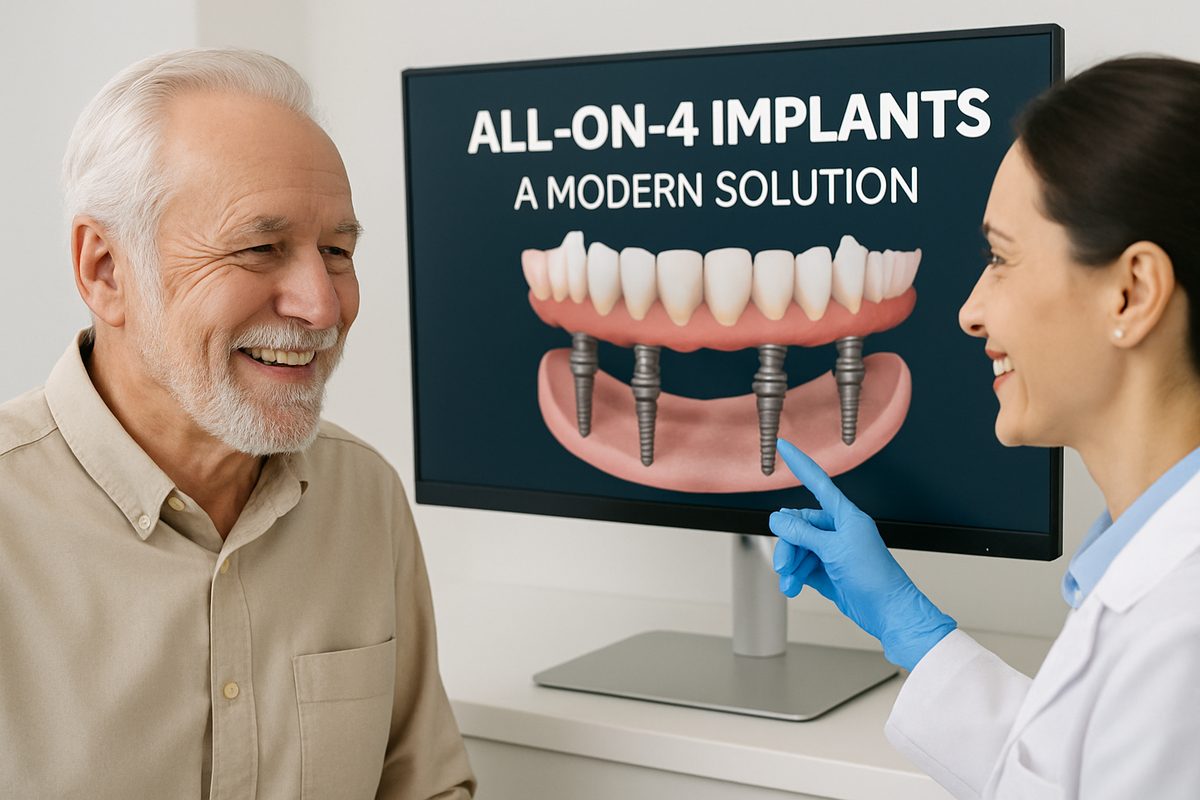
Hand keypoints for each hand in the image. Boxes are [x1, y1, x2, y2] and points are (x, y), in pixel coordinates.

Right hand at [768, 439, 956, 670]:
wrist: (888, 612)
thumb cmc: (875, 577)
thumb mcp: (833, 550)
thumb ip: (803, 533)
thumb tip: (778, 519)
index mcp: (846, 516)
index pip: (818, 482)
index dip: (800, 464)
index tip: (783, 447)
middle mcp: (838, 531)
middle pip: (799, 525)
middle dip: (788, 543)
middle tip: (784, 563)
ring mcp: (832, 551)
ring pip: (798, 548)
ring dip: (790, 564)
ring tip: (789, 580)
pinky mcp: (828, 571)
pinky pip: (802, 567)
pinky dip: (795, 577)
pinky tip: (793, 587)